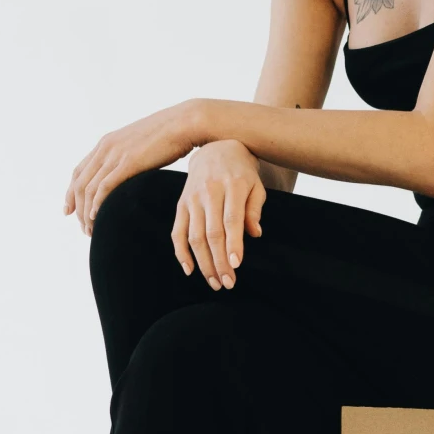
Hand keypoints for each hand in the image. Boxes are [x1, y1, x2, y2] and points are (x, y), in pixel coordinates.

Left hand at [65, 104, 196, 231]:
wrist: (185, 122)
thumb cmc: (170, 134)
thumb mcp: (141, 144)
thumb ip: (129, 157)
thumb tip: (131, 172)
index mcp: (107, 143)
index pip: (79, 172)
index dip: (70, 193)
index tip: (69, 210)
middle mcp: (106, 148)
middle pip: (79, 184)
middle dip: (78, 209)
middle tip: (83, 227)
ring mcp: (116, 154)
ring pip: (89, 189)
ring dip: (87, 212)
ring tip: (91, 229)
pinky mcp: (128, 162)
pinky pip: (104, 187)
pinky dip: (97, 204)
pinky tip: (97, 217)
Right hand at [173, 140, 266, 288]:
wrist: (216, 149)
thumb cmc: (242, 173)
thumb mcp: (255, 186)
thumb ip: (254, 209)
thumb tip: (255, 234)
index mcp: (232, 186)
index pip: (232, 220)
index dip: (233, 244)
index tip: (236, 266)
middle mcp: (209, 192)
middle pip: (212, 233)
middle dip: (219, 261)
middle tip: (227, 283)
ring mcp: (192, 199)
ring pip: (194, 236)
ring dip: (203, 263)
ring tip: (214, 282)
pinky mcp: (181, 205)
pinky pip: (177, 232)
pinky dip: (181, 253)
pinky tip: (190, 270)